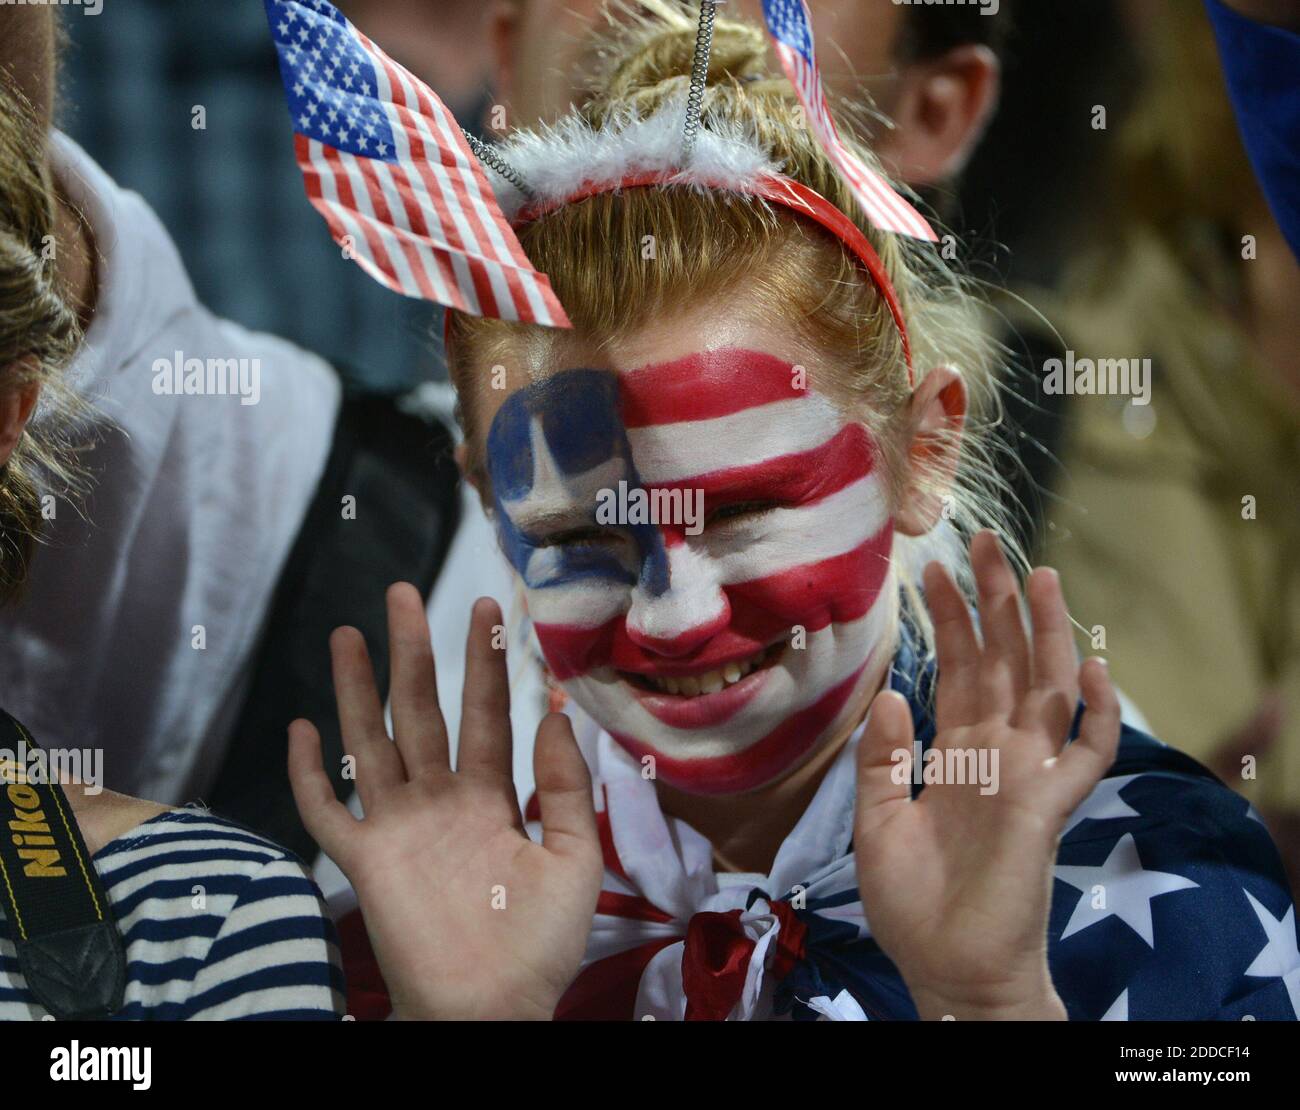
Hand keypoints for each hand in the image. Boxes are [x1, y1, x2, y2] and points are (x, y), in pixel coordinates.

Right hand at [288, 585, 602, 1019]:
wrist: (492, 1010)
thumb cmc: (539, 944)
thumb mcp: (573, 857)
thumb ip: (565, 786)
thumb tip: (554, 713)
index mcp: (492, 798)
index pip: (487, 714)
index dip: (486, 663)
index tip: (488, 608)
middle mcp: (440, 801)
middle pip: (421, 711)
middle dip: (412, 652)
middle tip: (401, 593)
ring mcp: (398, 827)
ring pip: (371, 742)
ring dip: (356, 690)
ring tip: (346, 634)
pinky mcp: (363, 862)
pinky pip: (326, 812)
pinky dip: (310, 773)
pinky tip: (302, 728)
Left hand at [853, 532, 1121, 1019]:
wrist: (945, 968)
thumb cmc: (911, 901)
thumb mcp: (878, 820)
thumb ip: (885, 759)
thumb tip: (893, 693)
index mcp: (956, 751)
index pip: (959, 669)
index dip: (950, 621)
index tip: (932, 569)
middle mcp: (996, 752)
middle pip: (1003, 661)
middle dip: (994, 602)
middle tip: (982, 539)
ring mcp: (1028, 775)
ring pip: (1047, 688)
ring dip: (1043, 632)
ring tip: (1036, 573)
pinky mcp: (1049, 807)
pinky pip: (1086, 755)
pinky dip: (1095, 714)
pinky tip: (1088, 667)